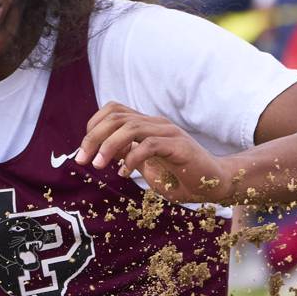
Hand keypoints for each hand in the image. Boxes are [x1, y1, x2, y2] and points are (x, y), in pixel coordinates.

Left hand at [75, 102, 231, 204]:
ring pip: (130, 127)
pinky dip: (132, 159)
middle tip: (82, 160)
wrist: (214, 184)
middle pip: (116, 117)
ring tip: (99, 166)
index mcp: (147, 125)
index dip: (93, 127)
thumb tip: (104, 151)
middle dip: (93, 137)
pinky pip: (149, 145)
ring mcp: (169, 133)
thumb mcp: (146, 167)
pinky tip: (124, 174)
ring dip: (108, 146)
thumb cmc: (180, 177)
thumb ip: (127, 155)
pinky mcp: (179, 146)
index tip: (84, 152)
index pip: (113, 111)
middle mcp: (156, 123)